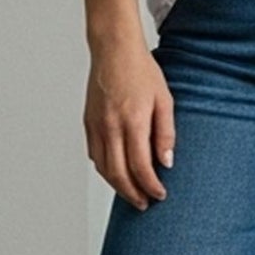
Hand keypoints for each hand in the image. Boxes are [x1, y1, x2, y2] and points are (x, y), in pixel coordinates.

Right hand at [84, 38, 175, 208]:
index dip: (150, 186)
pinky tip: (117, 173)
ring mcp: (96, 126)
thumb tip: (166, 162)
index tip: (160, 195)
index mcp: (132, 121)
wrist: (114, 50)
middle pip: (118, 174)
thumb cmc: (142, 71)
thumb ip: (165, 133)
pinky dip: (105, 170)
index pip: (140, 166)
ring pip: (103, 168)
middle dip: (133, 194)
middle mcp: (110, 127)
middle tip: (145, 204)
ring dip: (118, 186)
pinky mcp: (88, 123)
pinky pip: (94, 155)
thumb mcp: (164, 100)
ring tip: (133, 194)